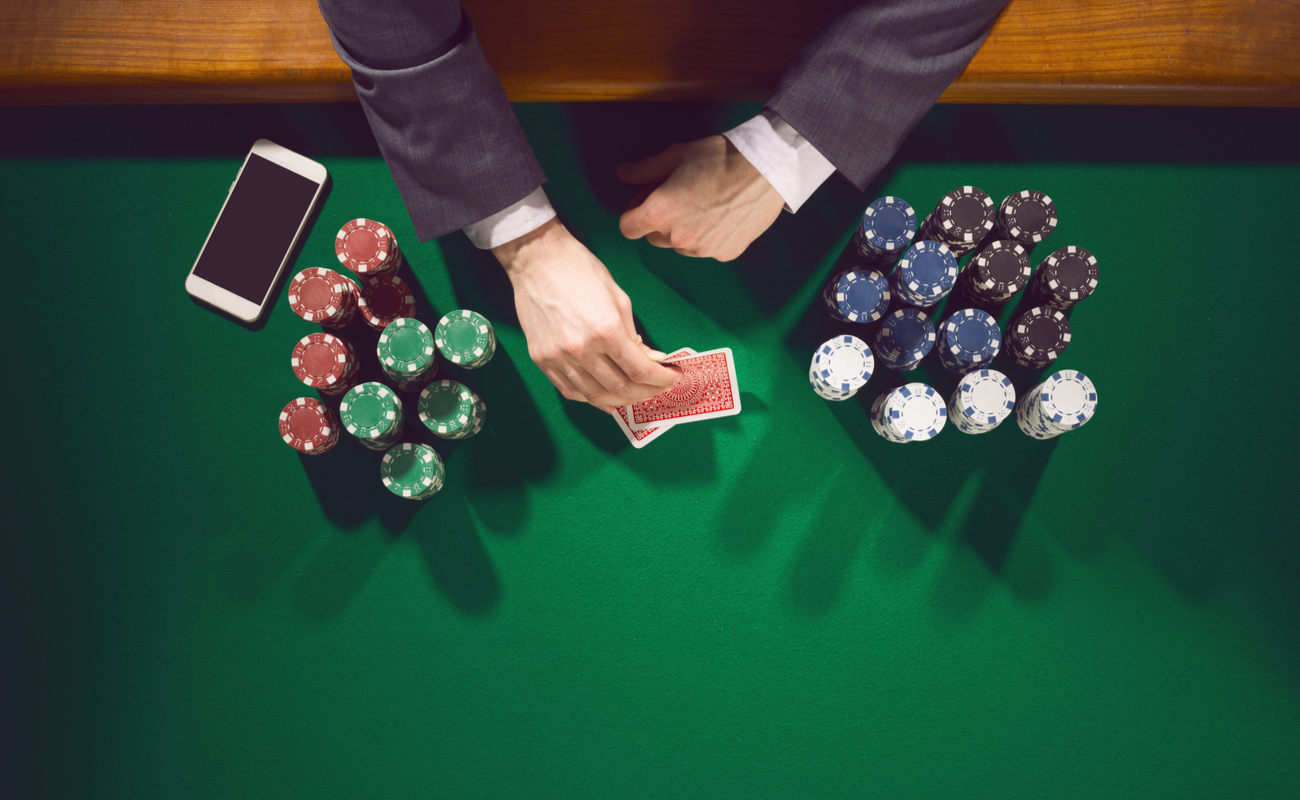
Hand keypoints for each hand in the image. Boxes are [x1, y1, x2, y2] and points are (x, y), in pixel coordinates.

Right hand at [493, 218, 681, 409]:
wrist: (536, 259)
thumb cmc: (579, 270)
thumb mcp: (618, 298)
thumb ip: (633, 333)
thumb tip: (649, 359)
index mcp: (606, 330)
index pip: (641, 370)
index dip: (662, 379)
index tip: (673, 377)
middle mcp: (581, 349)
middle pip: (621, 388)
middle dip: (647, 393)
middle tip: (659, 388)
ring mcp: (558, 358)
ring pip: (595, 396)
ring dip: (621, 401)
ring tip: (636, 395)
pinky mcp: (541, 359)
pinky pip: (570, 391)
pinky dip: (592, 398)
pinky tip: (607, 397)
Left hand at [616, 135, 784, 261]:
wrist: (767, 168)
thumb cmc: (721, 157)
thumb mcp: (677, 155)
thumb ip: (644, 169)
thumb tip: (622, 173)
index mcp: (660, 213)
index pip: (627, 228)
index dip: (634, 212)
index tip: (648, 199)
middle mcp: (678, 238)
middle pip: (653, 237)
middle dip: (660, 220)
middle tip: (680, 195)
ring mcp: (703, 250)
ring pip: (680, 245)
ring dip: (684, 230)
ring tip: (704, 203)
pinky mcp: (725, 254)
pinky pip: (706, 249)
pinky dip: (709, 236)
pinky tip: (722, 214)